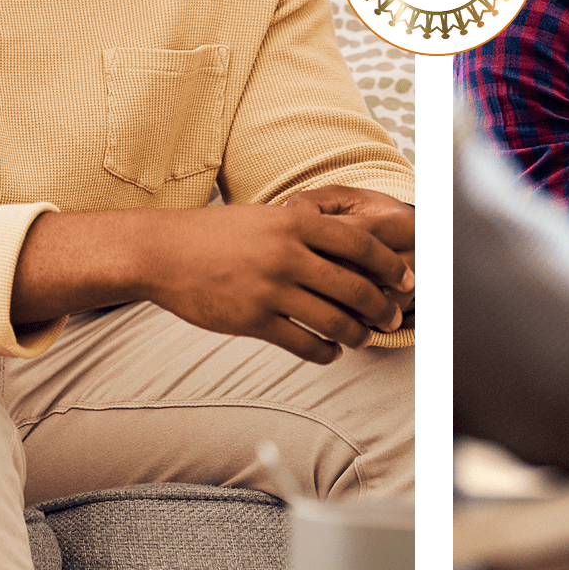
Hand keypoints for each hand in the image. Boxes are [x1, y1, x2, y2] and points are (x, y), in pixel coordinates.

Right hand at [140, 198, 414, 363]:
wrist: (164, 252)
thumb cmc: (216, 233)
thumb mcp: (266, 216)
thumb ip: (305, 226)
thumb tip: (348, 238)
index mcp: (295, 224)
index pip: (360, 245)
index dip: (389, 265)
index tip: (404, 279)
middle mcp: (287, 255)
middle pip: (354, 286)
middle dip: (382, 306)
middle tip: (394, 316)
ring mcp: (270, 289)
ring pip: (333, 320)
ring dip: (357, 333)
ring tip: (364, 337)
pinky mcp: (252, 320)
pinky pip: (302, 343)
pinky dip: (325, 352)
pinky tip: (331, 353)